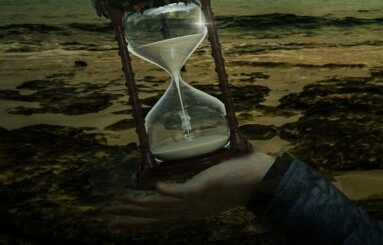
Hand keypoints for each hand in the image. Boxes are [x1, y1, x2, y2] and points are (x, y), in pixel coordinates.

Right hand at [103, 152, 275, 230]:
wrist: (262, 179)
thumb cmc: (241, 177)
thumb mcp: (214, 185)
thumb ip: (200, 183)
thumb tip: (195, 175)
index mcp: (192, 211)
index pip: (161, 220)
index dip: (139, 221)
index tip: (118, 222)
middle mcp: (191, 210)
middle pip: (155, 218)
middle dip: (130, 219)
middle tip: (107, 219)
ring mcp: (197, 200)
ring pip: (162, 208)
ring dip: (138, 206)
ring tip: (117, 203)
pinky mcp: (205, 188)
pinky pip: (183, 193)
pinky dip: (167, 193)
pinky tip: (152, 189)